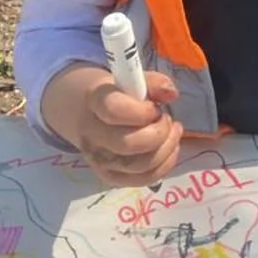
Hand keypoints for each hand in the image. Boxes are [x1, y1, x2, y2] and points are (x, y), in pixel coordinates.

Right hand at [41, 62, 182, 188]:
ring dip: (165, 149)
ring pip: (137, 166)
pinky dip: (164, 165)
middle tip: (167, 119)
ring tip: (172, 131)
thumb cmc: (115, 92)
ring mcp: (99, 161)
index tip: (155, 107)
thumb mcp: (130, 78)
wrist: (84, 112)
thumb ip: (153, 82)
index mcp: (95, 103)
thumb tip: (172, 94)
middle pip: (127, 144)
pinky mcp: (110, 177)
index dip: (142, 111)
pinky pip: (141, 180)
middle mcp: (93, 136)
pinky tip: (171, 147)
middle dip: (158, 133)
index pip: (114, 111)